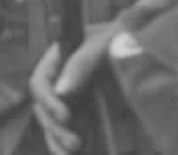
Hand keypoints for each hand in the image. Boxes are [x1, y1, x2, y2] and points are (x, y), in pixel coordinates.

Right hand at [31, 23, 119, 154]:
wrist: (139, 47)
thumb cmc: (121, 36)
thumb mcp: (103, 42)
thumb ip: (81, 62)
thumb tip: (61, 91)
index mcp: (56, 61)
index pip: (40, 82)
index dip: (48, 100)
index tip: (65, 116)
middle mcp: (60, 82)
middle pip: (44, 108)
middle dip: (55, 127)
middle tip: (74, 142)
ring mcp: (71, 100)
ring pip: (52, 124)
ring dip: (57, 140)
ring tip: (73, 151)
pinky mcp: (84, 114)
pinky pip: (68, 132)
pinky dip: (64, 145)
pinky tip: (72, 154)